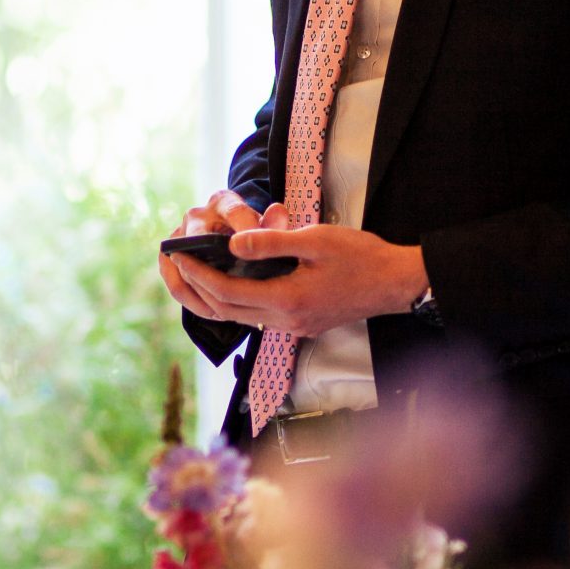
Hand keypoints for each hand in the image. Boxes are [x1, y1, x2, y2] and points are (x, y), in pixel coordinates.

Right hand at [158, 189, 266, 320]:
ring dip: (206, 294)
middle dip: (219, 272)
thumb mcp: (266, 225)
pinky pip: (176, 285)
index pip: (235, 213)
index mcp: (223, 202)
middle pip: (200, 243)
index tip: (259, 257)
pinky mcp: (167, 258)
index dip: (248, 235)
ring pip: (185, 270)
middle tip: (242, 295)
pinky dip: (195, 303)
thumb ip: (274, 223)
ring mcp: (178, 237)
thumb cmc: (251, 231)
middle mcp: (196, 216)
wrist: (226, 233)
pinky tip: (216, 314)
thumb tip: (278, 213)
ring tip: (230, 312)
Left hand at [171, 215, 429, 340]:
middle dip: (193, 289)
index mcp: (288, 301)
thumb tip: (232, 246)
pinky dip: (234, 302)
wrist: (398, 284)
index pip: (226, 293)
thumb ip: (271, 243)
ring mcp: (293, 328)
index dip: (198, 274)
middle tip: (171, 265)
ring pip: (239, 318)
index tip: (177, 254)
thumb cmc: (362, 257)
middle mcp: (285, 322)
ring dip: (211, 298)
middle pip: (225, 312)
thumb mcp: (315, 240)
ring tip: (189, 274)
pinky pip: (256, 317)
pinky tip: (227, 284)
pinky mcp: (301, 326)